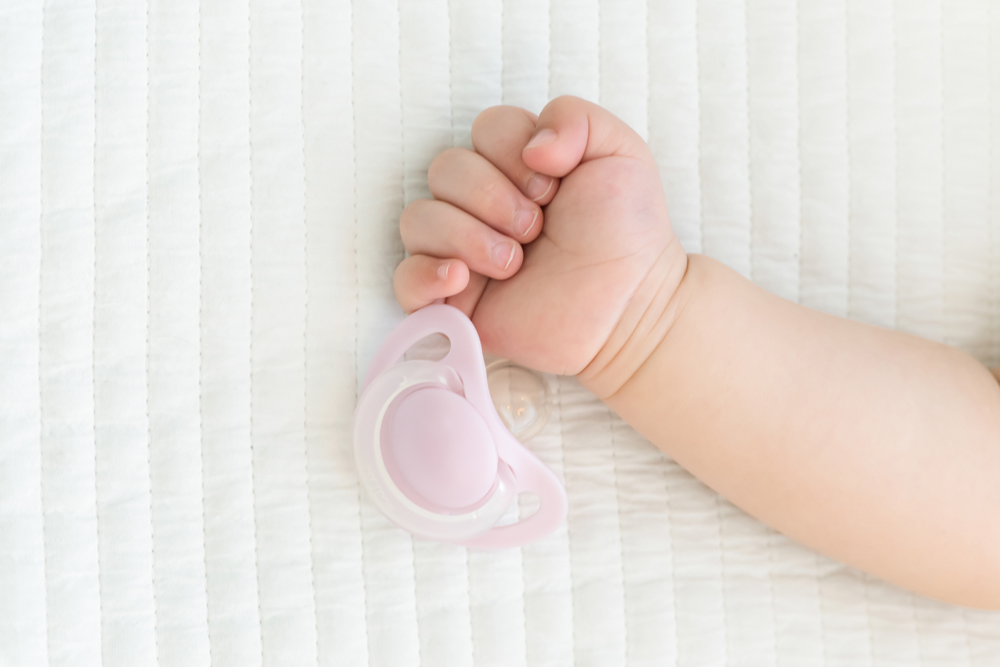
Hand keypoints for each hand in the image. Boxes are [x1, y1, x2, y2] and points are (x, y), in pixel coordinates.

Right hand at [394, 96, 686, 389]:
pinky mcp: (452, 300)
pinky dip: (425, 275)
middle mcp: (480, 203)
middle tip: (536, 230)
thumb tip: (531, 146)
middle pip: (444, 170)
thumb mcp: (620, 153)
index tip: (552, 188)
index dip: (512, 154)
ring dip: (467, 236)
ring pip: (418, 219)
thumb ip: (574, 117)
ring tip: (514, 263)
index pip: (483, 129)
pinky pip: (404, 280)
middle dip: (493, 197)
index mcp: (514, 164)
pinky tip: (462, 279)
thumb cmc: (626, 232)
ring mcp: (461, 252)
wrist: (631, 304)